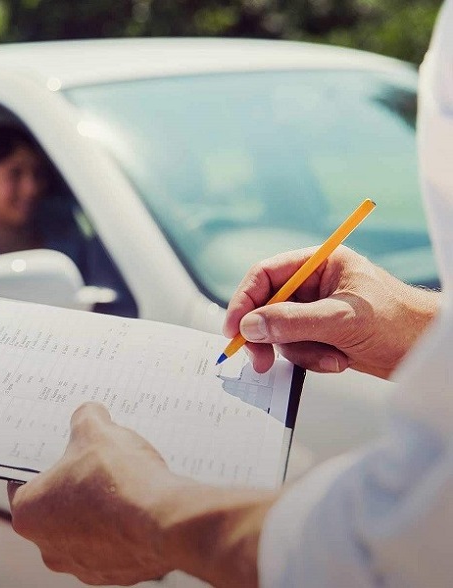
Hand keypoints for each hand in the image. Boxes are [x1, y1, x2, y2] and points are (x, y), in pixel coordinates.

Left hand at [7, 403, 275, 586]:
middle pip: (54, 509)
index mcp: (28, 515)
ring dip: (98, 510)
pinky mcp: (115, 575)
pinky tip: (138, 506)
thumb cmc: (118, 478)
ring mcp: (83, 567)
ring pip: (84, 530)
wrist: (166, 521)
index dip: (41, 463)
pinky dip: (122, 529)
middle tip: (92, 464)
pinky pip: (113, 546)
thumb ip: (85, 419)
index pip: (21, 483)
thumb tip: (90, 415)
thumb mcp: (96, 430)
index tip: (58, 452)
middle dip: (72, 487)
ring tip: (121, 484)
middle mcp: (48, 549)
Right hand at [223, 246, 438, 378]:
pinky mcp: (322, 334)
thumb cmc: (400, 323)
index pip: (266, 275)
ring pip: (280, 332)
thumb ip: (292, 321)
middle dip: (267, 335)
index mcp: (320, 264)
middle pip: (267, 306)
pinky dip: (312, 359)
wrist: (429, 351)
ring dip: (299, 351)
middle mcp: (315, 284)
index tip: (235, 329)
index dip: (244, 301)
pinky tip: (339, 361)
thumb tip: (250, 326)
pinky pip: (297, 348)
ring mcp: (317, 310)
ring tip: (331, 357)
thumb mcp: (342, 320)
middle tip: (260, 360)